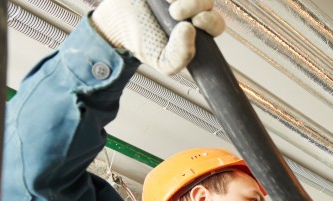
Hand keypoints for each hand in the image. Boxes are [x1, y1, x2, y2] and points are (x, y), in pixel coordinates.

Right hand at [91, 0, 225, 74]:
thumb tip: (190, 30)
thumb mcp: (164, 61)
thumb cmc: (145, 43)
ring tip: (169, 8)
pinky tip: (162, 1)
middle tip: (177, 13)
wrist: (116, 27)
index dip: (212, 22)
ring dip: (186, 1)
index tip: (197, 23)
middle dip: (197, 6)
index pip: (215, 23)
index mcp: (196, 28)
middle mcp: (190, 8)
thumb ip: (181, 57)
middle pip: (207, 2)